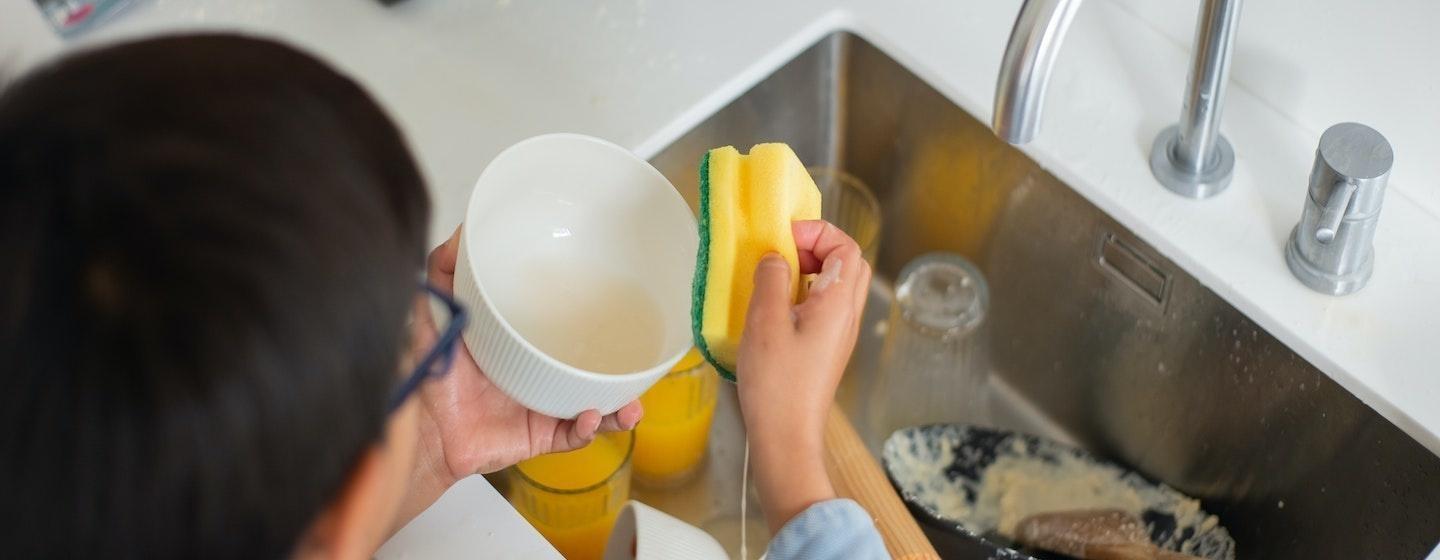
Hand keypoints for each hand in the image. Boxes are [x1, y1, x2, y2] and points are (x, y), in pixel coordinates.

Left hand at [395, 226, 643, 527]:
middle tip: (638, 355)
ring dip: (619, 407)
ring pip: (594, 406)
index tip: (616, 297)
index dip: (593, 316)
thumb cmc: (426, 373)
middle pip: (590, 367)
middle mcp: (537, 374)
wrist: (418, 428)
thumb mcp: (434, 311)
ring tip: (632, 404)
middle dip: (619, 366)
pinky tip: (590, 416)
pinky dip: (586, 429)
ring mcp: (541, 407)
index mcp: (520, 344)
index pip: (564, 325)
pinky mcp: (537, 437)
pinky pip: (572, 437)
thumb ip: (442, 270)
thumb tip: (462, 230)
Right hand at [736, 220, 871, 532]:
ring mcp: (839, 335)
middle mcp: (847, 317)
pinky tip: (773, 308)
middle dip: (817, 247)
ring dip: (809, 271)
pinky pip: (824, 307)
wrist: (786, 438)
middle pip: (848, 263)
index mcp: (839, 304)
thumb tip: (775, 257)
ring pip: (837, 285)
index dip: (818, 232)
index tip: (784, 237)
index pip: (847, 247)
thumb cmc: (777, 385)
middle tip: (783, 253)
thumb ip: (771, 279)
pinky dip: (803, 295)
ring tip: (773, 278)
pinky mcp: (826, 350)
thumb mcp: (765, 322)